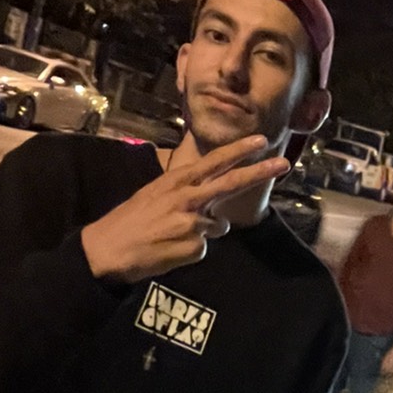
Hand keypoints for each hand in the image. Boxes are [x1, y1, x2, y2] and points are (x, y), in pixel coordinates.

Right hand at [81, 135, 288, 284]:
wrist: (108, 248)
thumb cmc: (131, 221)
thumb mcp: (155, 195)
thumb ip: (186, 195)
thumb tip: (212, 207)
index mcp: (177, 181)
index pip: (214, 161)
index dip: (239, 150)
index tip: (261, 141)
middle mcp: (188, 198)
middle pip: (232, 182)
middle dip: (260, 171)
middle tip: (284, 163)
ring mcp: (193, 222)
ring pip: (218, 225)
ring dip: (203, 231)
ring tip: (172, 235)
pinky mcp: (195, 246)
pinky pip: (205, 249)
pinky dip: (191, 251)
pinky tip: (170, 249)